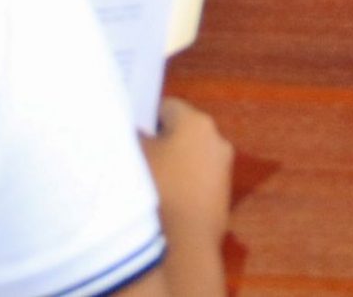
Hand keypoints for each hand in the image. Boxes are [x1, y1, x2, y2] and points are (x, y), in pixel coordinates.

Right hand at [142, 98, 233, 247]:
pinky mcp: (223, 197)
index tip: (128, 137)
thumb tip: (134, 131)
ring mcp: (223, 170)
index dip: (144, 119)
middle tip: (134, 159)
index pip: (166, 106)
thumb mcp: (132, 155)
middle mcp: (217, 140)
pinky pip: (197, 181)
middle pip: (181, 132)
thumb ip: (132, 136)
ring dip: (172, 166)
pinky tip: (162, 201)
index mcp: (197, 122)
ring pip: (190, 158)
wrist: (180, 245)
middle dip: (160, 143)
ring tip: (146, 184)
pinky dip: (182, 185)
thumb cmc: (155, 189)